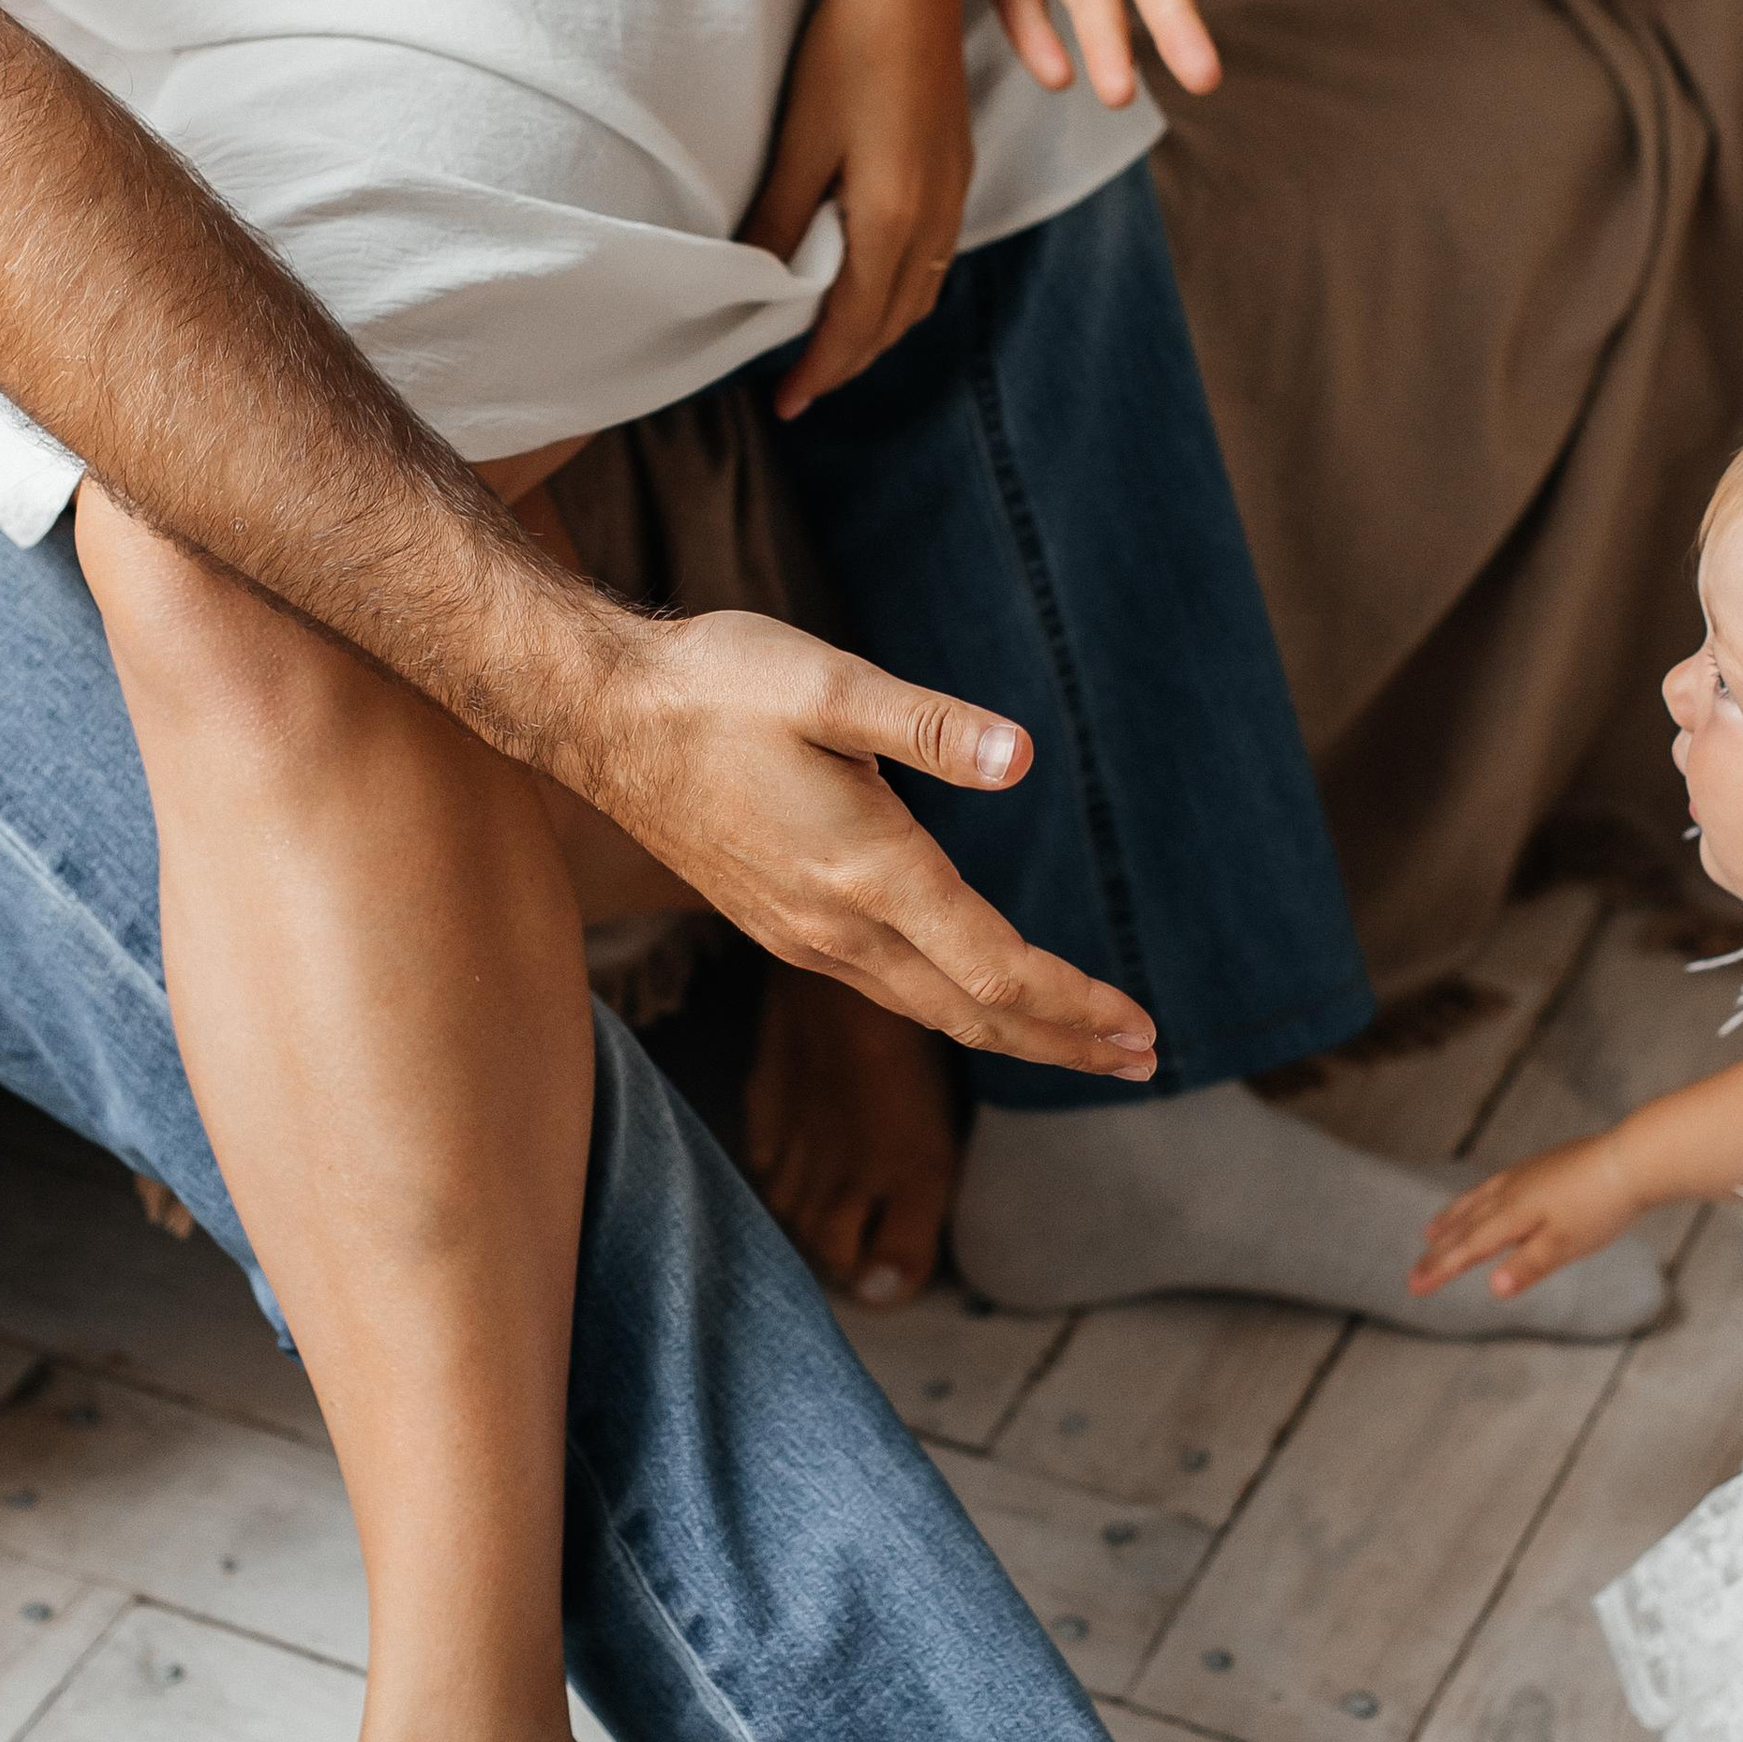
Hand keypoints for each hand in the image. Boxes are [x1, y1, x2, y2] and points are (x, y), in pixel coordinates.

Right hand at [595, 608, 1158, 1078]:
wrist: (598, 716)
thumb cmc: (715, 685)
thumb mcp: (827, 682)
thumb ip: (930, 724)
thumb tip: (1021, 756)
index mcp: (866, 871)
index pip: (994, 970)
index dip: (1074, 1004)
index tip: (1140, 1025)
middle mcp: (835, 925)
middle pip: (972, 1015)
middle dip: (1063, 1040)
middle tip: (1144, 1058)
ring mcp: (801, 934)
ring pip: (927, 1011)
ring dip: (1012, 1032)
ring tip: (1083, 1040)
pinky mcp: (779, 924)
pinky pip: (886, 990)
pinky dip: (952, 1008)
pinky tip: (975, 996)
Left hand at [743, 0, 973, 419]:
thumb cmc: (847, 50)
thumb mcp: (798, 141)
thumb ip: (780, 219)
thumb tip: (755, 283)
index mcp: (893, 218)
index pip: (854, 325)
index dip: (819, 371)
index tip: (786, 402)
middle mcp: (935, 217)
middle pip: (893, 321)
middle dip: (848, 361)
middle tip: (801, 387)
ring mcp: (954, 193)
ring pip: (920, 294)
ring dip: (878, 331)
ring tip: (832, 346)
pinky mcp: (957, 169)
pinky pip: (935, 259)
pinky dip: (902, 292)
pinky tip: (874, 283)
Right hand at [1409, 1132, 1640, 1301]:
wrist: (1630, 1160)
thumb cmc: (1601, 1206)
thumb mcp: (1566, 1245)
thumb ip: (1529, 1266)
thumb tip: (1493, 1289)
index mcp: (1513, 1215)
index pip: (1467, 1248)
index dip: (1439, 1268)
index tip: (1414, 1286)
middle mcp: (1509, 1192)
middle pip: (1464, 1226)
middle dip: (1437, 1251)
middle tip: (1414, 1272)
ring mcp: (1523, 1176)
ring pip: (1475, 1201)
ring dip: (1451, 1219)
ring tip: (1432, 1230)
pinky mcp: (1539, 1167)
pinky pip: (1492, 1186)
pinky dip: (1475, 1199)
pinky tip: (1483, 1199)